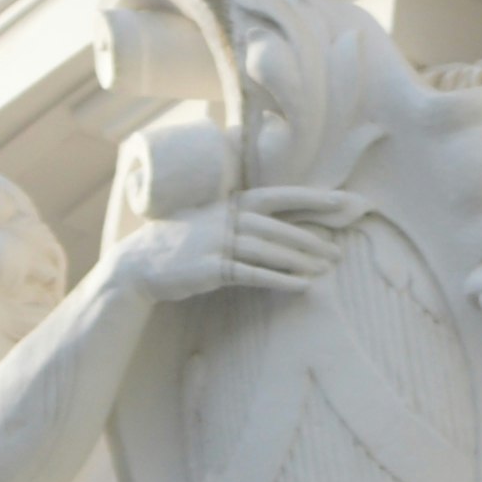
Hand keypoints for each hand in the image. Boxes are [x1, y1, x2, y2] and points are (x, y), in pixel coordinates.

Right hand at [112, 182, 365, 300]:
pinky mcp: (211, 268)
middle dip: (312, 239)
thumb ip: (242, 218)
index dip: (312, 198)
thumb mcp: (211, 220)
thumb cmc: (181, 242)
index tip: (343, 201)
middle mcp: (226, 218)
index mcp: (230, 203)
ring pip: (269, 250)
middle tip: (339, 252)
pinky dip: (280, 279)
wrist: (138, 263)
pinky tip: (302, 286)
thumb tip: (282, 225)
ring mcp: (217, 242)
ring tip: (327, 269)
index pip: (279, 196)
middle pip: (279, 227)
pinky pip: (253, 274)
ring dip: (301, 260)